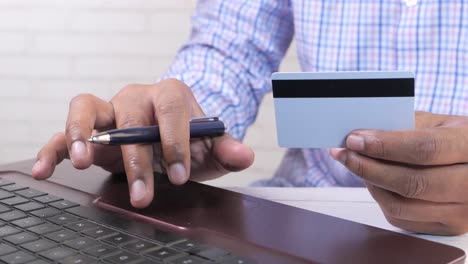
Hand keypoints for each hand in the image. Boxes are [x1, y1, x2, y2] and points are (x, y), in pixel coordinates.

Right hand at [32, 79, 253, 207]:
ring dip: (83, 133)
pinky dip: (54, 147)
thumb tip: (245, 156)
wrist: (168, 131)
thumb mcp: (209, 146)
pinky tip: (45, 168)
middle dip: (137, 158)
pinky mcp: (90, 127)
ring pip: (87, 109)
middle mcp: (137, 97)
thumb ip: (226, 149)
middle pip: (131, 117)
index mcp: (170, 95)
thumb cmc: (188, 139)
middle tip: (143, 193)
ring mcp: (110, 110)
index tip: (180, 174)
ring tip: (85, 161)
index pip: (172, 111)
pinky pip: (65, 132)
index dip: (175, 141)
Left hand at [330, 111, 467, 234]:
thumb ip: (401, 126)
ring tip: (357, 164)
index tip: (355, 140)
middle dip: (369, 168)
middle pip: (412, 183)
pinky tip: (375, 181)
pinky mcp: (448, 227)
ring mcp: (464, 211)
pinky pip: (401, 219)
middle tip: (345, 154)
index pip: (424, 149)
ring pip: (401, 206)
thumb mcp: (436, 122)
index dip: (384, 146)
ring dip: (371, 184)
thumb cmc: (453, 138)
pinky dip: (380, 199)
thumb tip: (360, 135)